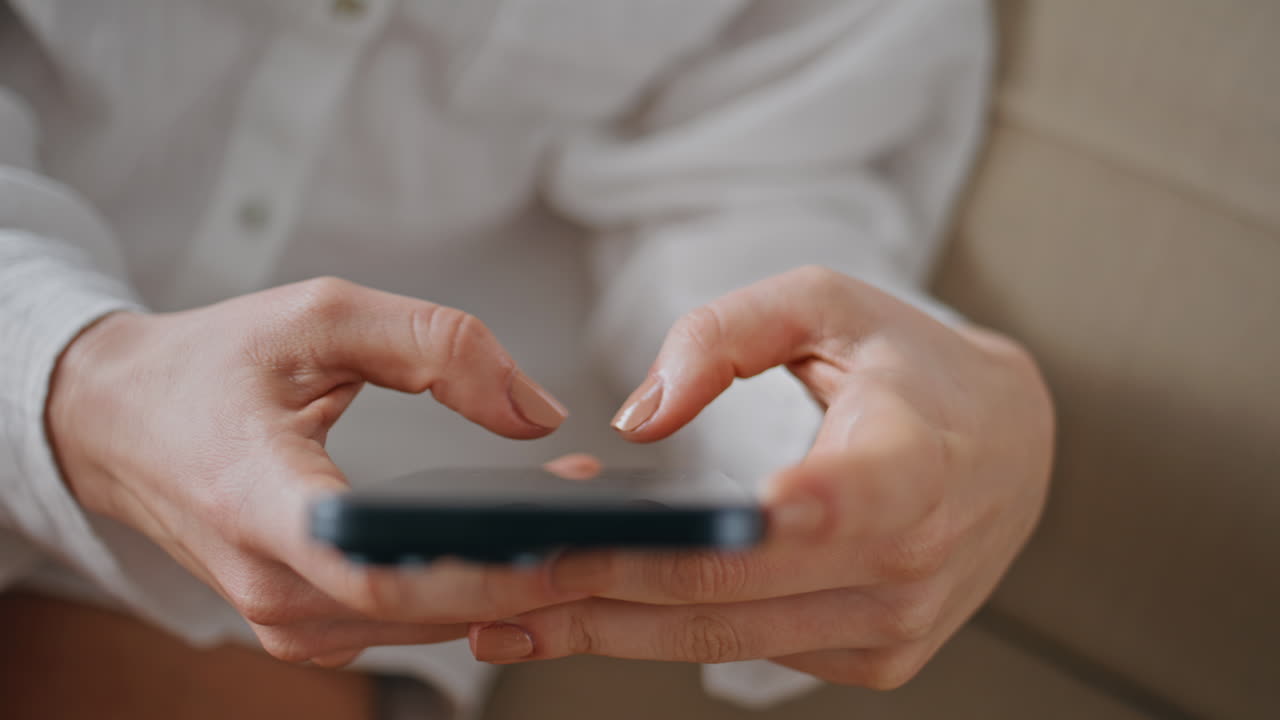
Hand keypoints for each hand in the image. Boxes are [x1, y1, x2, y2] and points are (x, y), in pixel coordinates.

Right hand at [47, 277, 580, 666]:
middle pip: (422, 609)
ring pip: (423, 624)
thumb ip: (438, 345)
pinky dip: (467, 590)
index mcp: (259, 500)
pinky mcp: (300, 623)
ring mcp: (281, 617)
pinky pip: (402, 621)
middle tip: (617, 531)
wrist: (119, 421)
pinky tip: (522, 549)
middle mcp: (268, 583)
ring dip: (510, 583)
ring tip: (585, 524)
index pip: (380, 569)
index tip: (566, 547)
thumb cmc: (213, 364)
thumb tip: (539, 413)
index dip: (481, 570)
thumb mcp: (322, 316)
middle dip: (530, 575)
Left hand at [467, 266, 1053, 688]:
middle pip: (724, 597)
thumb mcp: (829, 302)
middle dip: (592, 594)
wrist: (1012, 448)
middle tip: (478, 587)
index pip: (799, 518)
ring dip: (607, 628)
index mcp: (913, 467)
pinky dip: (665, 627)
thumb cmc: (915, 363)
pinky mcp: (873, 660)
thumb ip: (727, 334)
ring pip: (721, 641)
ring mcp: (892, 630)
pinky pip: (748, 647)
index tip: (563, 543)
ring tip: (502, 612)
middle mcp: (908, 568)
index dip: (680, 543)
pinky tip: (591, 606)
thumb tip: (638, 416)